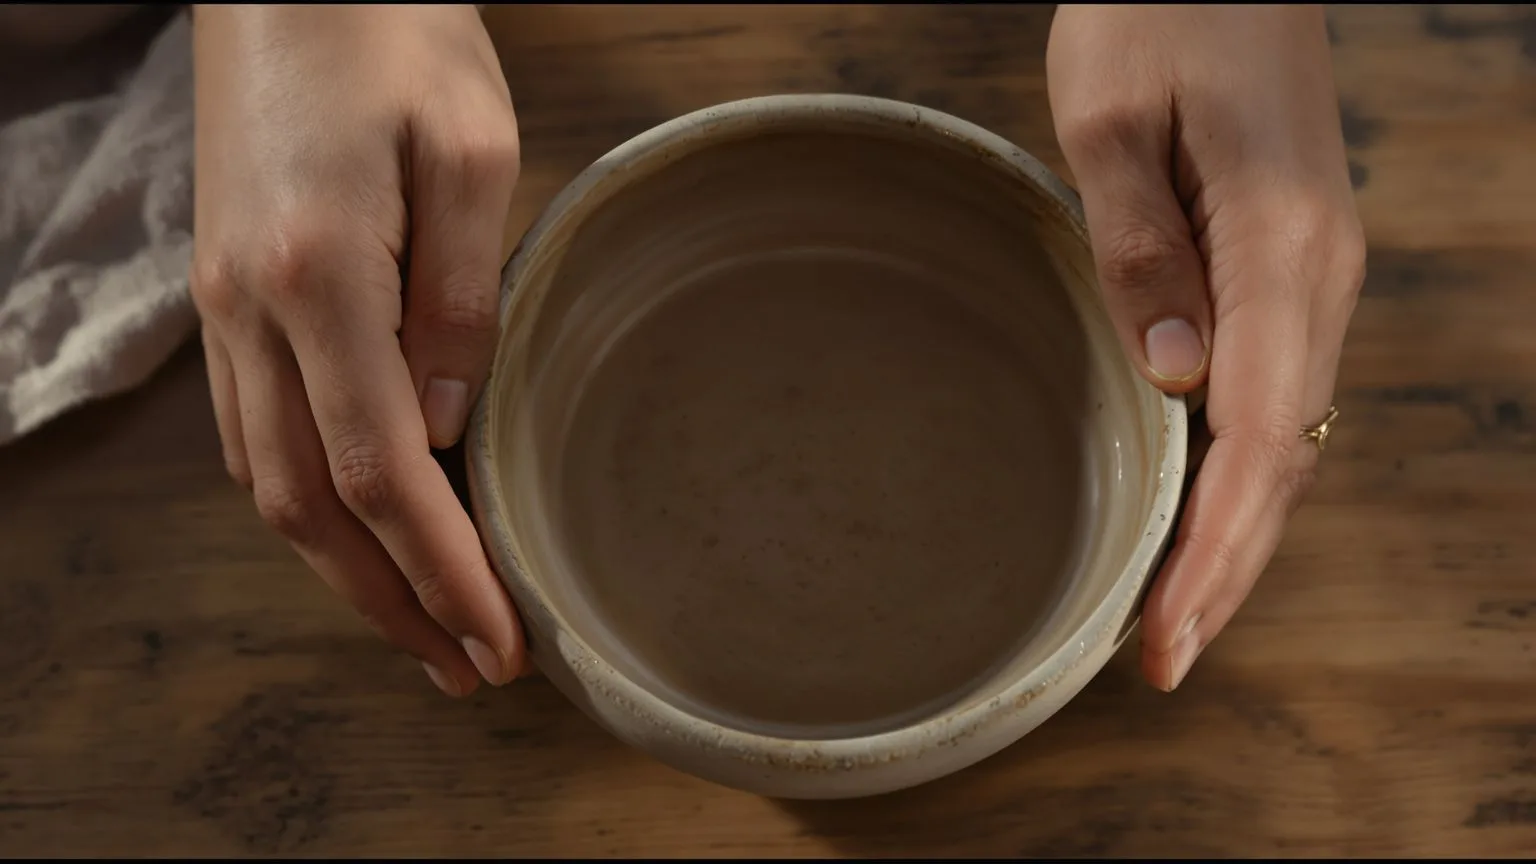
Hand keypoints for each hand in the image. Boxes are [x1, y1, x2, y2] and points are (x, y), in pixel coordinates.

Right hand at [190, 4, 524, 695]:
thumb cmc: (394, 34)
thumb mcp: (470, 150)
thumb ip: (464, 297)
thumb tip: (452, 425)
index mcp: (320, 276)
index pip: (379, 472)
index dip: (441, 571)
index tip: (497, 641)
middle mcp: (252, 310)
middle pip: (309, 507)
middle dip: (390, 602)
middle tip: (466, 668)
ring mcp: (224, 307)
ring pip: (269, 481)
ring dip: (342, 570)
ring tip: (418, 627)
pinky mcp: (225, 294)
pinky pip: (251, 431)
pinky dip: (305, 505)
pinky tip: (353, 533)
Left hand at [1046, 5, 1364, 689]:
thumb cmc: (1156, 11)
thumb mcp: (1111, 116)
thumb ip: (1140, 252)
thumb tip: (1175, 382)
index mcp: (1280, 242)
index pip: (1259, 433)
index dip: (1218, 550)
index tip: (1166, 636)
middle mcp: (1315, 271)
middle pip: (1285, 455)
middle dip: (1228, 569)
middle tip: (1160, 662)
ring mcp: (1309, 271)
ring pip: (1286, 432)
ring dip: (1237, 531)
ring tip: (1174, 618)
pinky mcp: (1284, 264)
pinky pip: (1272, 390)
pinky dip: (1241, 470)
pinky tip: (1202, 514)